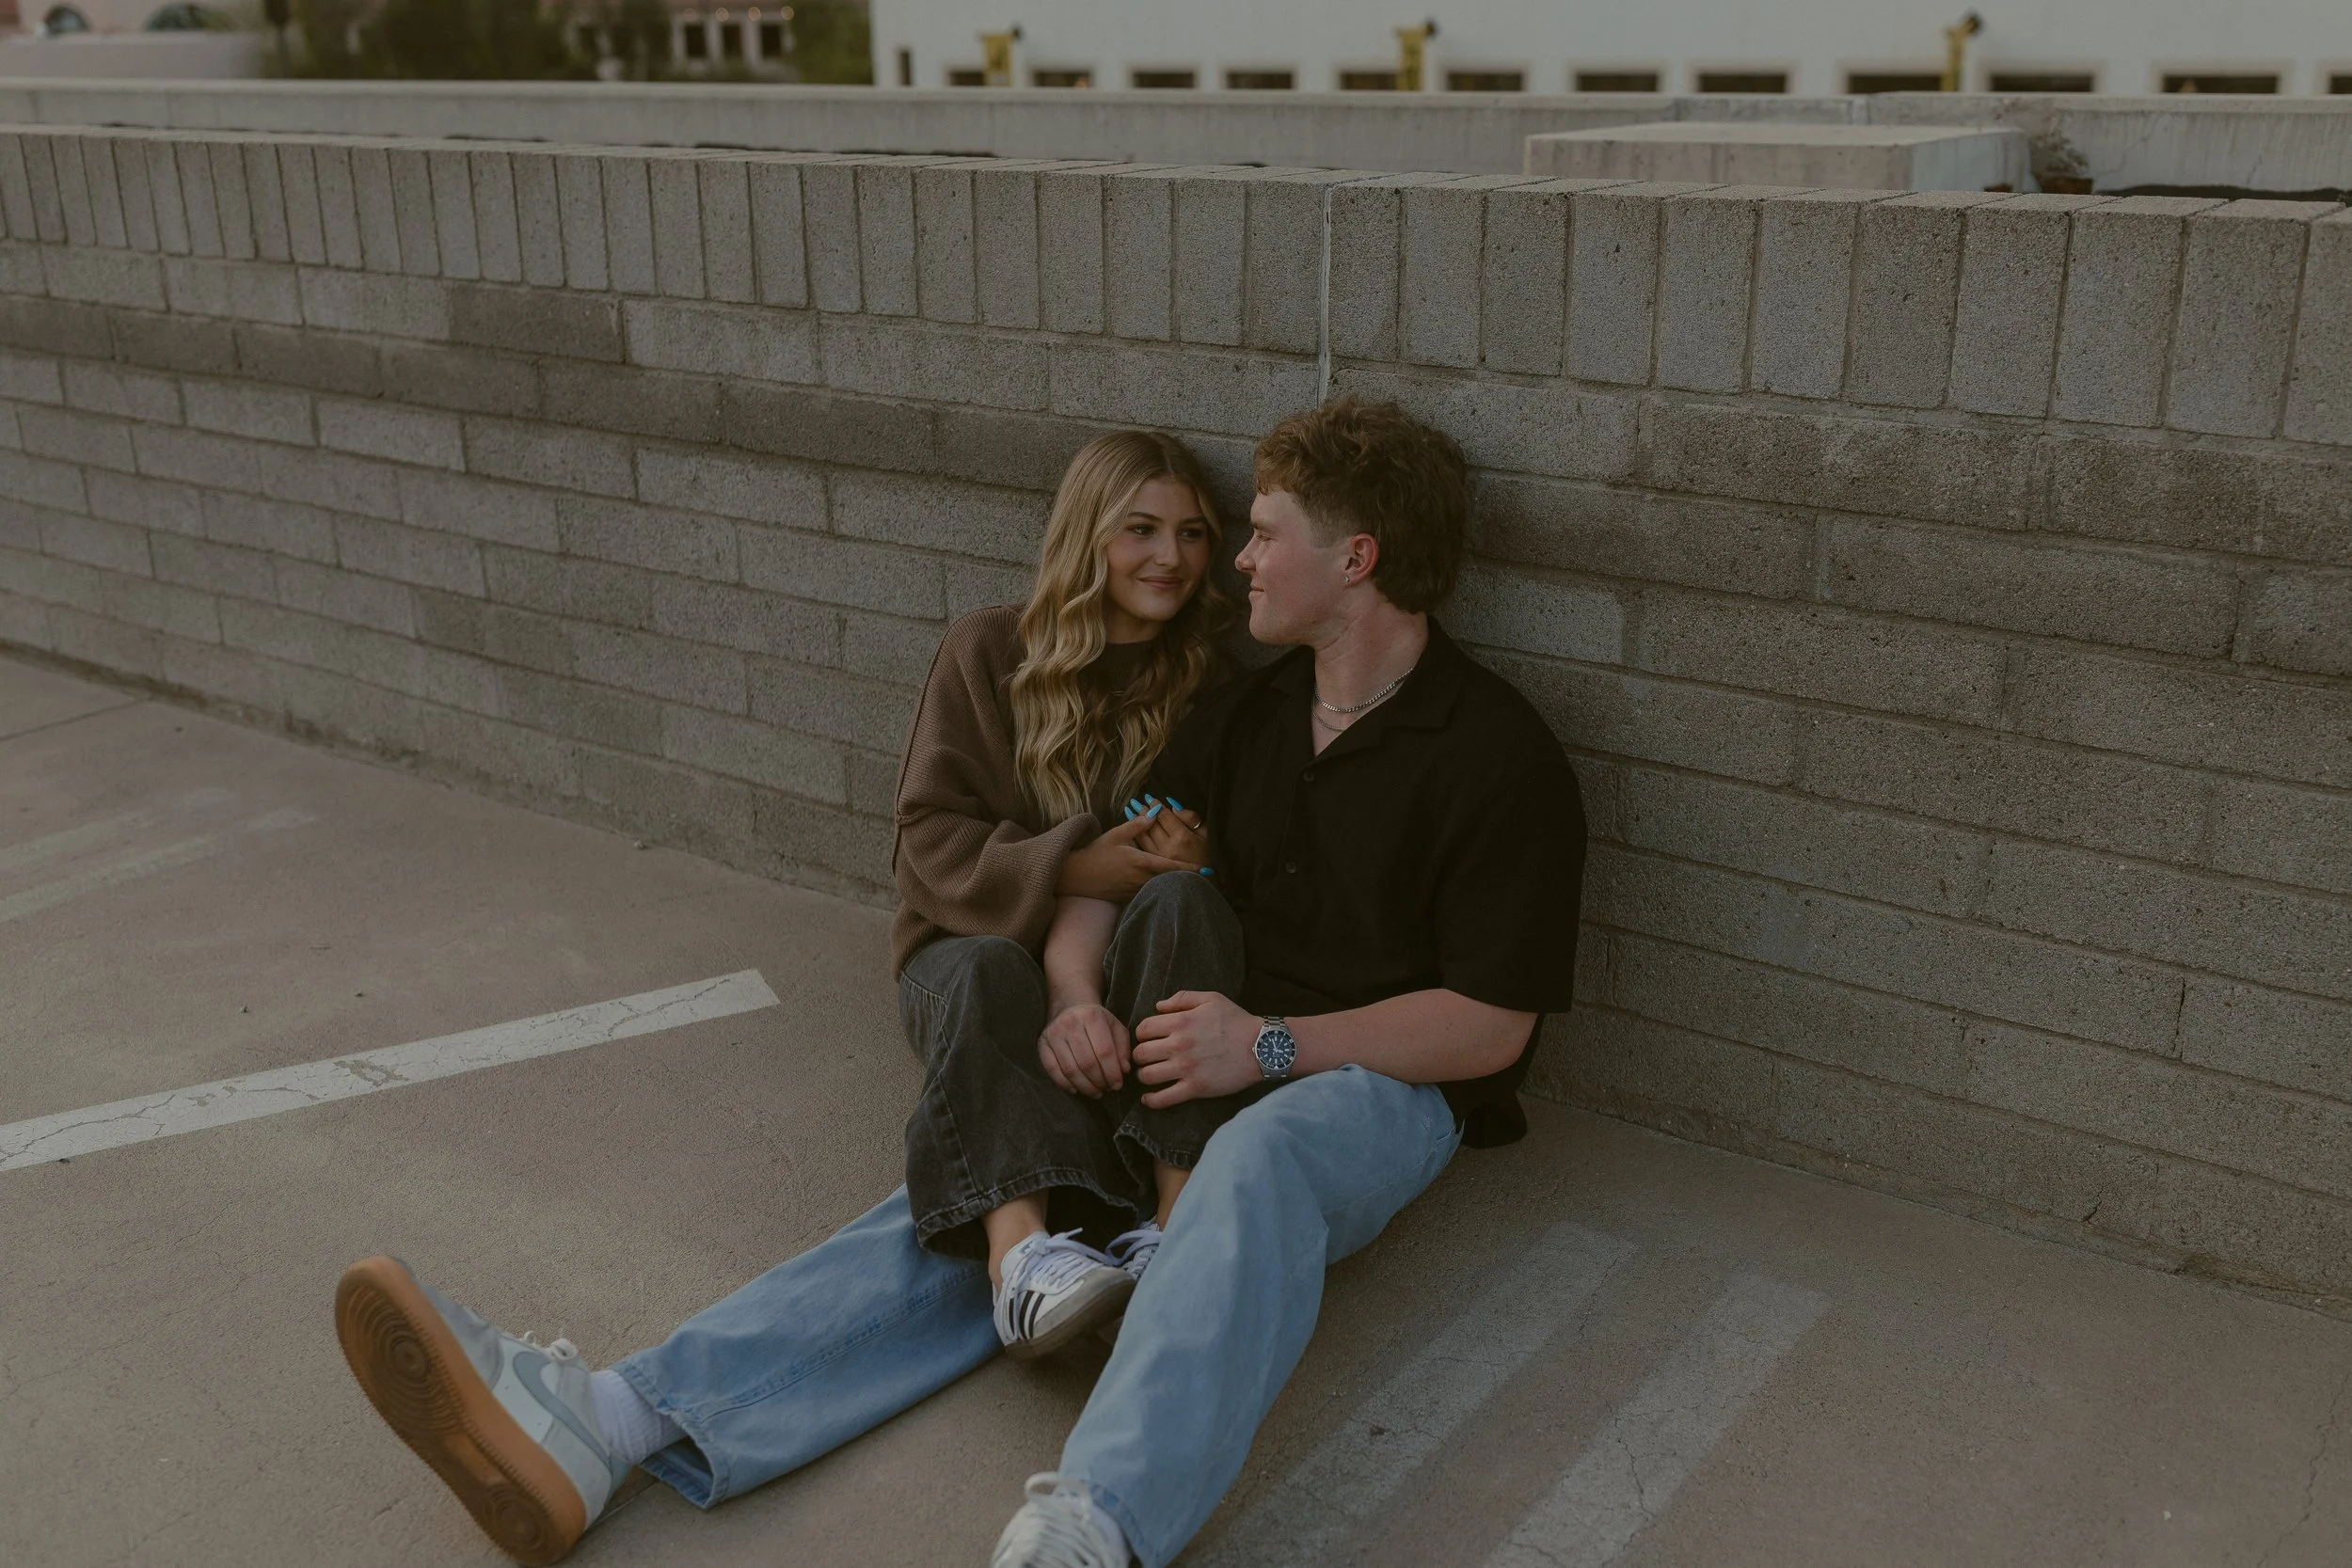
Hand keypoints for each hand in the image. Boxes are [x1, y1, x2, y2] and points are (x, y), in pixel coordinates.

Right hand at [1039, 1002, 1130, 1097]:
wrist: (1070, 1005)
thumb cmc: (1096, 1020)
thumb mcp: (1115, 1027)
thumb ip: (1123, 1048)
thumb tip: (1123, 1070)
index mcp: (1092, 1017)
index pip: (1104, 1051)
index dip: (1112, 1073)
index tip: (1117, 1085)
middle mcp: (1070, 1024)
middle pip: (1087, 1063)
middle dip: (1099, 1082)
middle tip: (1106, 1089)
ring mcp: (1054, 1034)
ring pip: (1070, 1069)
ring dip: (1084, 1087)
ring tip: (1095, 1092)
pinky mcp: (1042, 1043)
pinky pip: (1052, 1069)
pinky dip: (1064, 1084)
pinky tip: (1076, 1090)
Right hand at [1056, 809, 1195, 901]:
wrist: (1076, 876)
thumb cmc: (1096, 853)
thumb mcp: (1116, 835)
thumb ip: (1138, 824)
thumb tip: (1156, 811)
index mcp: (1141, 862)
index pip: (1172, 866)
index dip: (1191, 869)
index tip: (1208, 871)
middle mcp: (1141, 879)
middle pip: (1171, 881)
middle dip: (1188, 880)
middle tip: (1206, 879)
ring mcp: (1135, 891)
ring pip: (1161, 889)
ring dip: (1175, 887)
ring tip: (1190, 885)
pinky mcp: (1129, 898)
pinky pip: (1149, 894)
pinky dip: (1160, 892)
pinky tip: (1167, 891)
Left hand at [1130, 794, 1206, 870]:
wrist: (1206, 880)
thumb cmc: (1209, 854)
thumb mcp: (1206, 833)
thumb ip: (1191, 818)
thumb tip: (1173, 806)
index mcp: (1181, 838)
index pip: (1164, 816)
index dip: (1156, 805)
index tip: (1151, 798)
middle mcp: (1168, 848)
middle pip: (1151, 825)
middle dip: (1144, 811)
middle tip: (1138, 802)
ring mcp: (1159, 858)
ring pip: (1143, 836)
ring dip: (1136, 822)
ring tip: (1131, 811)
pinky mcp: (1154, 866)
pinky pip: (1142, 847)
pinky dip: (1136, 835)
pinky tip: (1132, 828)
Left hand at [1132, 990, 1264, 1107]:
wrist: (1262, 1047)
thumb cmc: (1237, 1021)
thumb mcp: (1211, 1000)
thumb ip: (1183, 999)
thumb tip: (1157, 1006)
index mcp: (1180, 1022)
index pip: (1143, 1029)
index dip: (1142, 1035)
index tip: (1149, 1040)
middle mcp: (1178, 1045)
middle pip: (1140, 1054)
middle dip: (1140, 1056)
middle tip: (1148, 1059)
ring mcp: (1185, 1068)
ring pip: (1146, 1076)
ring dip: (1144, 1076)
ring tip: (1150, 1075)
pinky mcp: (1195, 1088)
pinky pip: (1162, 1099)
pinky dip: (1151, 1100)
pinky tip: (1149, 1098)